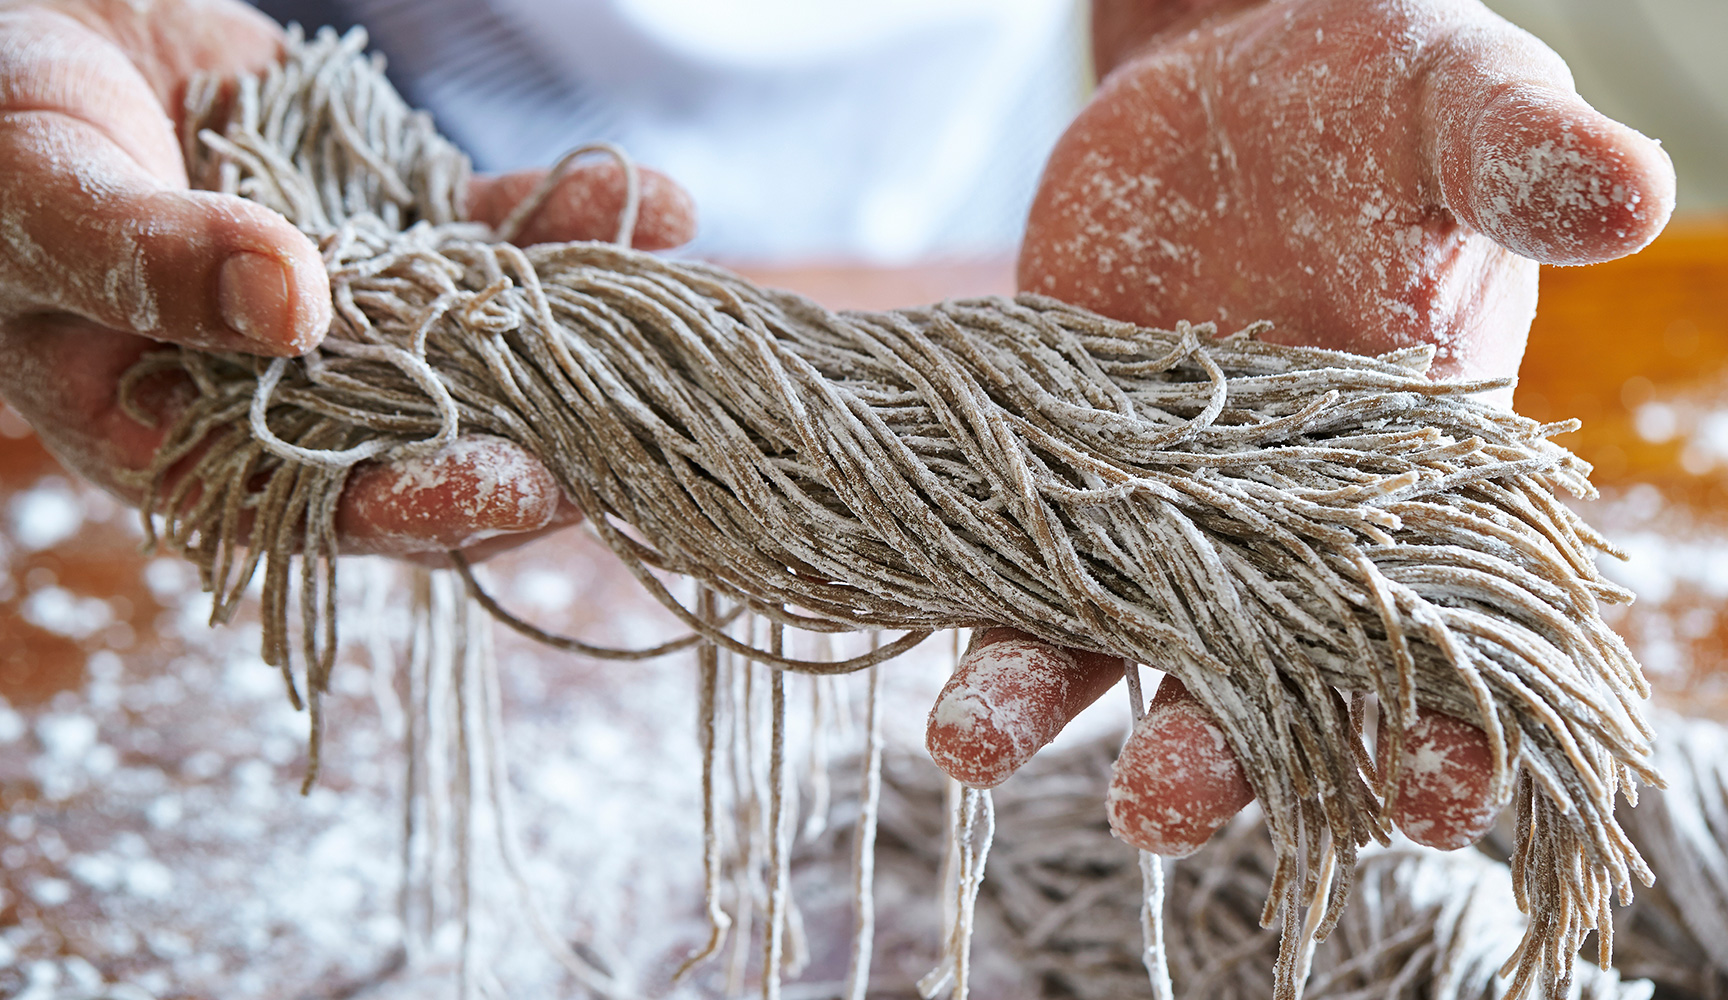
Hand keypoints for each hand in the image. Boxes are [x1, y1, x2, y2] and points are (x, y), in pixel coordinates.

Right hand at [0, 0, 694, 561]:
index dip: (420, 505)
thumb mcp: (44, 193)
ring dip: (583, 326)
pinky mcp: (392, 233)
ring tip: (674, 299)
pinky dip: (567, 224)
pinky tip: (659, 204)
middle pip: (431, 439)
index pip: (316, 503)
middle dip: (542, 433)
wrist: (31, 34)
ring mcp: (352, 314)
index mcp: (179, 434)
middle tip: (642, 421)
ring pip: (482, 342)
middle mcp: (283, 392)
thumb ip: (150, 256)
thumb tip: (290, 307)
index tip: (518, 488)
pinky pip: (491, 238)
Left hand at [927, 0, 1673, 853]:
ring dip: (1043, 699)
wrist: (1225, 72)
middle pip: (1259, 678)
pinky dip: (959, 594)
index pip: (1448, 628)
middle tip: (1159, 803)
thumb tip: (1631, 194)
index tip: (1419, 798)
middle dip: (1217, 750)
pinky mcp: (1055, 460)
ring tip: (968, 745)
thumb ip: (1520, 160)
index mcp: (1418, 474)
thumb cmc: (1378, 92)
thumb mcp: (1457, 104)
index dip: (1447, 725)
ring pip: (1104, 636)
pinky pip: (1004, 550)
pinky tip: (906, 640)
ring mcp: (1157, 504)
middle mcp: (1281, 523)